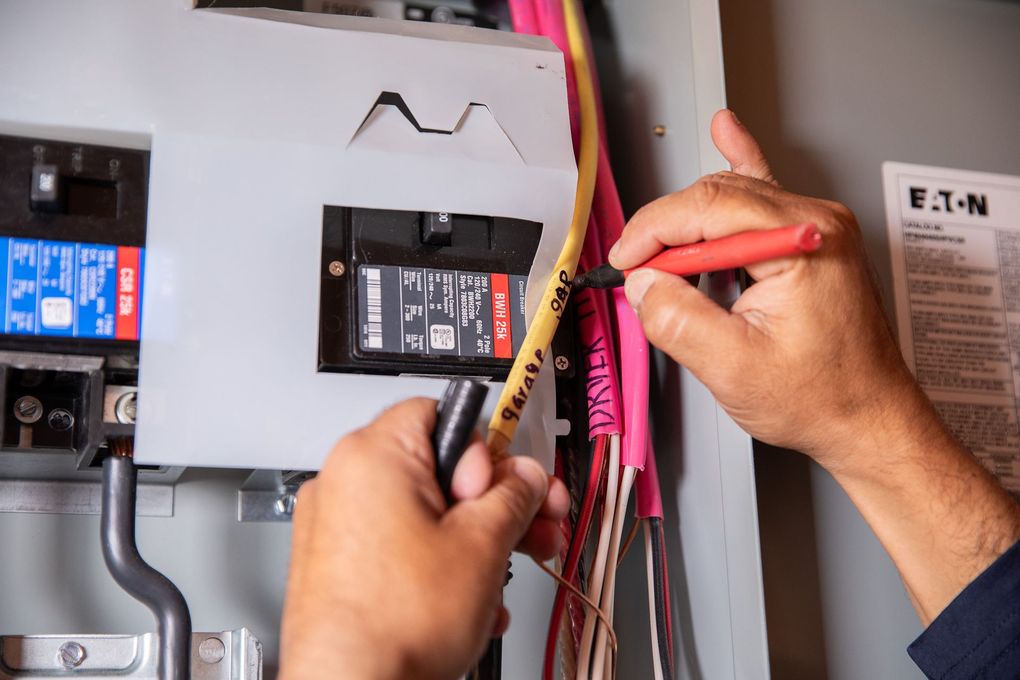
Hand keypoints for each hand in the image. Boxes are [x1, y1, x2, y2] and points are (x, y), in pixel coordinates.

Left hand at [279, 398, 568, 679]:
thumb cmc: (394, 623)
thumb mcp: (483, 544)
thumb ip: (514, 496)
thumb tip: (525, 478)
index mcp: (374, 453)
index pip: (445, 412)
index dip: (490, 449)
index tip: (518, 480)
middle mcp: (344, 480)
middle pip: (438, 467)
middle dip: (493, 502)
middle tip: (529, 527)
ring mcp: (334, 525)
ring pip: (422, 512)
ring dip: (472, 540)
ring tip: (499, 576)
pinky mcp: (334, 564)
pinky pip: (397, 545)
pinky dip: (435, 564)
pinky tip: (467, 599)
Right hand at [612, 109, 1019, 623]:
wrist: (869, 418)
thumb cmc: (822, 397)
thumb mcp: (733, 367)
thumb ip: (678, 320)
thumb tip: (642, 284)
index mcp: (803, 242)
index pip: (705, 209)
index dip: (652, 233)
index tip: (625, 263)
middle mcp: (816, 222)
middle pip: (715, 197)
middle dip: (666, 232)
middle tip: (639, 275)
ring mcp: (817, 227)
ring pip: (731, 197)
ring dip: (689, 225)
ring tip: (662, 258)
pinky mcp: (811, 239)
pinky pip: (763, 191)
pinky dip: (737, 164)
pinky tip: (726, 132)